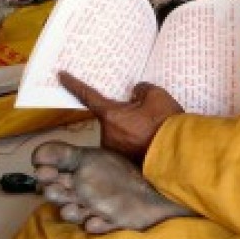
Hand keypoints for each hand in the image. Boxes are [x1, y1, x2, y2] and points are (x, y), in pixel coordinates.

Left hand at [58, 72, 182, 161]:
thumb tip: (136, 92)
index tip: (61, 75)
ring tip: (153, 132)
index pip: (87, 95)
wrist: (178, 154)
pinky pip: (127, 146)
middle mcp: (107, 134)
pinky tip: (152, 143)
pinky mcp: (126, 162)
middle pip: (110, 118)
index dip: (73, 84)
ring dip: (130, 130)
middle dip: (123, 115)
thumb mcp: (156, 95)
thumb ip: (141, 89)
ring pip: (119, 133)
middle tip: (144, 116)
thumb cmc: (165, 123)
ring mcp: (115, 151)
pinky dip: (136, 143)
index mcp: (110, 115)